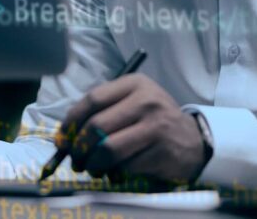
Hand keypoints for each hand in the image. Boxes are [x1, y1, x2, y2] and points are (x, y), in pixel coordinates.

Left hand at [57, 74, 208, 184]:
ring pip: (107, 150)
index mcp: (135, 84)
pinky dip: (114, 173)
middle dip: (78, 148)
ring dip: (93, 164)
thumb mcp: (134, 102)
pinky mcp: (160, 152)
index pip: (92, 99)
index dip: (71, 122)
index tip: (62, 139)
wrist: (194, 141)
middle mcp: (146, 101)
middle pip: (96, 126)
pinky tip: (117, 172)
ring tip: (93, 168)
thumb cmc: (154, 121)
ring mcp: (155, 126)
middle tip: (76, 160)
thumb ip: (104, 110)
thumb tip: (66, 135)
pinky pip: (124, 167)